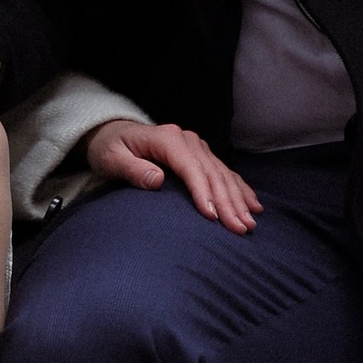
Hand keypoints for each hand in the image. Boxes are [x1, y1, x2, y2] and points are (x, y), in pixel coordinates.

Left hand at [84, 118, 260, 231]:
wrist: (112, 134)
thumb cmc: (110, 148)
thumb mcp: (111, 158)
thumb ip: (132, 169)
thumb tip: (157, 180)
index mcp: (167, 138)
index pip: (191, 167)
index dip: (203, 192)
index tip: (213, 217)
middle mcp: (187, 140)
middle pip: (212, 173)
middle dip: (228, 202)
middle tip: (239, 228)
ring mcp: (196, 146)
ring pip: (222, 174)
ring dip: (238, 199)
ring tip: (249, 223)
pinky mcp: (200, 155)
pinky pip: (224, 173)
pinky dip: (239, 189)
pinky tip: (253, 204)